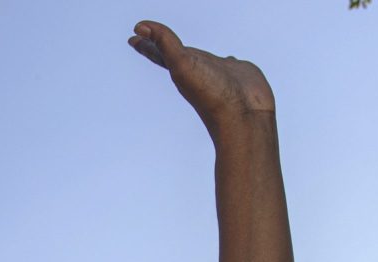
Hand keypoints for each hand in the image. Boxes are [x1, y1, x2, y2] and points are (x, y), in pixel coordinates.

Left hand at [129, 20, 274, 139]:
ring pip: (202, 59)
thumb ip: (164, 44)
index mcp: (181, 69)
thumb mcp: (182, 64)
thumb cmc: (212, 95)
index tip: (133, 37)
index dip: (146, 44)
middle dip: (163, 45)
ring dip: (195, 54)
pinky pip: (228, 63)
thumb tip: (138, 28)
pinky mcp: (237, 73)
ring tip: (189, 50)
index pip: (159, 52)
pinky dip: (225, 60)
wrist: (243, 117)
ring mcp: (217, 72)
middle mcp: (197, 70)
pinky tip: (228, 60)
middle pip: (176, 53)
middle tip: (151, 37)